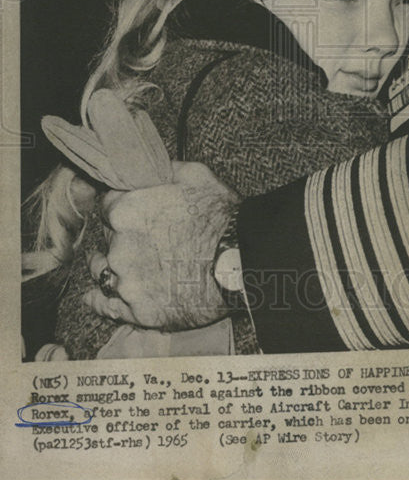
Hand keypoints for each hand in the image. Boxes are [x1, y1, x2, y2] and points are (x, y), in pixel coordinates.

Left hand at [83, 162, 238, 329]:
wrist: (241, 264)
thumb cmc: (221, 218)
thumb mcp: (196, 176)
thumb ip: (164, 169)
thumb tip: (150, 168)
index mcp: (126, 210)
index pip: (107, 205)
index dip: (123, 207)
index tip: (137, 212)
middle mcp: (119, 246)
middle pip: (107, 238)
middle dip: (121, 236)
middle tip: (146, 239)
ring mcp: (126, 281)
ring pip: (102, 270)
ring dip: (111, 265)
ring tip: (127, 266)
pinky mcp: (137, 310)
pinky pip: (104, 306)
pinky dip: (98, 300)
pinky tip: (95, 297)